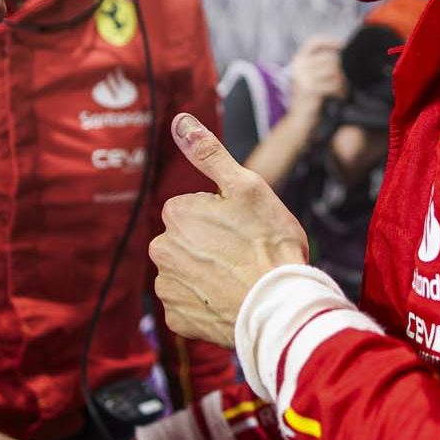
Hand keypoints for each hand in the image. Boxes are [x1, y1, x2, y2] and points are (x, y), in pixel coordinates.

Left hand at [150, 114, 308, 347]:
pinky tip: (229, 300)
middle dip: (209, 245)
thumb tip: (180, 121)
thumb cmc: (269, 243)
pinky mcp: (176, 319)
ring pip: (186, 272)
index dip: (222, 217)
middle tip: (243, 255)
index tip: (243, 229)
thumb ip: (209, 153)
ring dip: (206, 275)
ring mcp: (167, 287)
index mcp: (176, 213)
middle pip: (186, 240)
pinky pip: (188, 305)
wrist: (278, 305)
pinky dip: (206, 303)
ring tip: (239, 279)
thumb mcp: (246, 187)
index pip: (192, 208)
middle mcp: (161, 249)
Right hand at [286, 37, 344, 116]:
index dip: (329, 42)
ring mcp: (303, 77)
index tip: (343, 46)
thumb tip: (345, 52)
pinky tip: (340, 97)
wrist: (299, 120)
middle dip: (343, 69)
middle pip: (330, 58)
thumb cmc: (310, 98)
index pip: (313, 42)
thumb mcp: (311, 77)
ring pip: (334, 71)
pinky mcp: (310, 89)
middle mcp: (299, 66)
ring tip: (344, 90)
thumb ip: (322, 64)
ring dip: (344, 82)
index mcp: (298, 60)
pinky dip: (340, 92)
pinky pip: (333, 85)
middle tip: (349, 80)